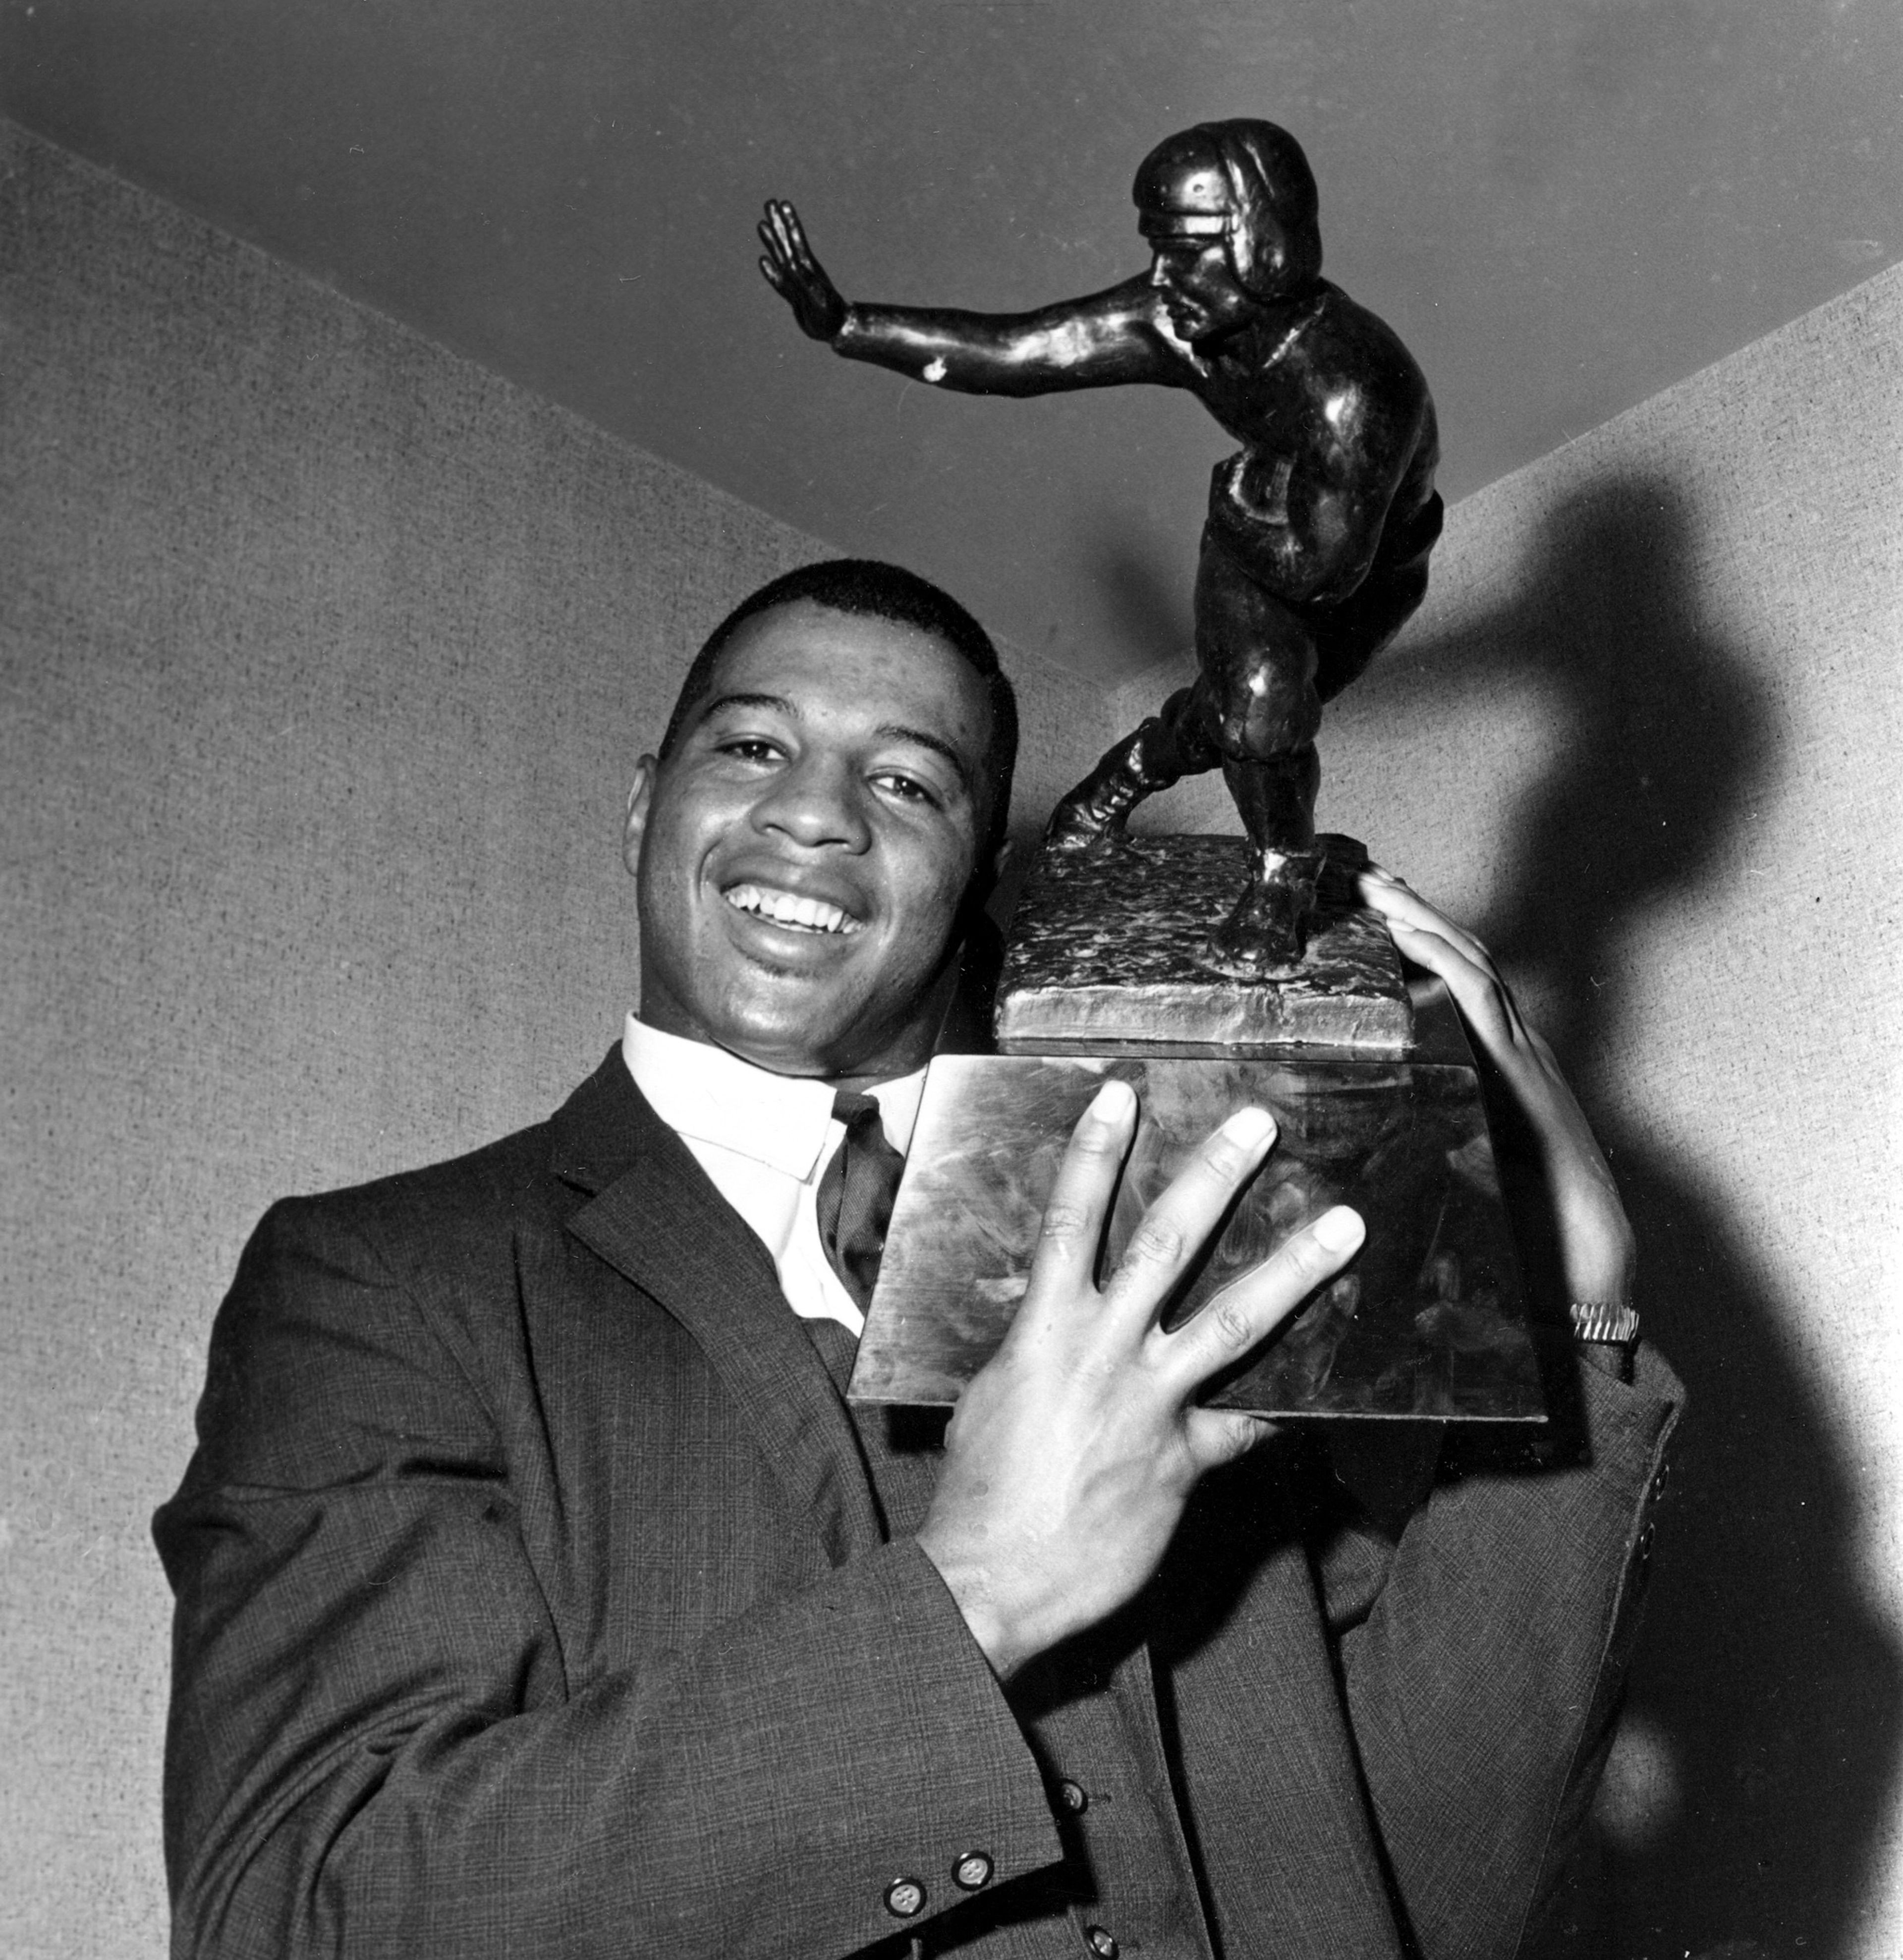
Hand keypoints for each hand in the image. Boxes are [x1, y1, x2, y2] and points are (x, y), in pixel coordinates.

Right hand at [757, 199, 849, 341]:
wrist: (837, 330)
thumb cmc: (831, 317)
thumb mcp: (819, 300)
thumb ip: (806, 284)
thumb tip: (793, 266)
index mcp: (808, 269)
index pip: (797, 241)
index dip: (790, 223)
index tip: (783, 203)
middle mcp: (801, 271)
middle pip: (787, 242)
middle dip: (778, 222)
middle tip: (769, 202)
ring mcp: (797, 282)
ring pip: (781, 256)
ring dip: (772, 240)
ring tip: (762, 223)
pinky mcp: (793, 295)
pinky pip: (779, 280)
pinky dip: (770, 271)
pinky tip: (763, 260)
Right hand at [916, 1080, 1363, 1678]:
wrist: (992, 1580)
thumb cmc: (979, 1487)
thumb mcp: (996, 1394)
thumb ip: (1039, 1347)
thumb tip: (1062, 1320)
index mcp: (1045, 1330)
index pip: (1069, 1219)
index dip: (1095, 1152)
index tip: (1121, 1093)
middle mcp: (1104, 1353)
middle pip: (1168, 1246)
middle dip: (1214, 1179)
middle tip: (1259, 1127)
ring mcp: (1151, 1405)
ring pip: (1235, 1320)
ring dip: (1294, 1268)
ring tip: (1344, 1227)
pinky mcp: (1185, 1461)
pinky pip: (1249, 1423)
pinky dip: (1284, 1405)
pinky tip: (1332, 1390)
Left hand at [1358, 867, 1636, 1306]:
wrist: (1589, 1267)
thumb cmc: (1523, 1228)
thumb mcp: (1453, 1167)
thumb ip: (1417, 1136)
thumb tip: (1363, 1130)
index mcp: (1493, 1064)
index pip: (1448, 980)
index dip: (1408, 937)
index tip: (1362, 903)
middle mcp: (1513, 1046)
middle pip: (1459, 955)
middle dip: (1408, 907)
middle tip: (1356, 869)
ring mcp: (1523, 1055)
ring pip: (1471, 964)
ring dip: (1419, 917)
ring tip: (1371, 882)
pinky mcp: (1523, 1075)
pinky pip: (1482, 1003)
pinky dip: (1443, 962)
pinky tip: (1405, 935)